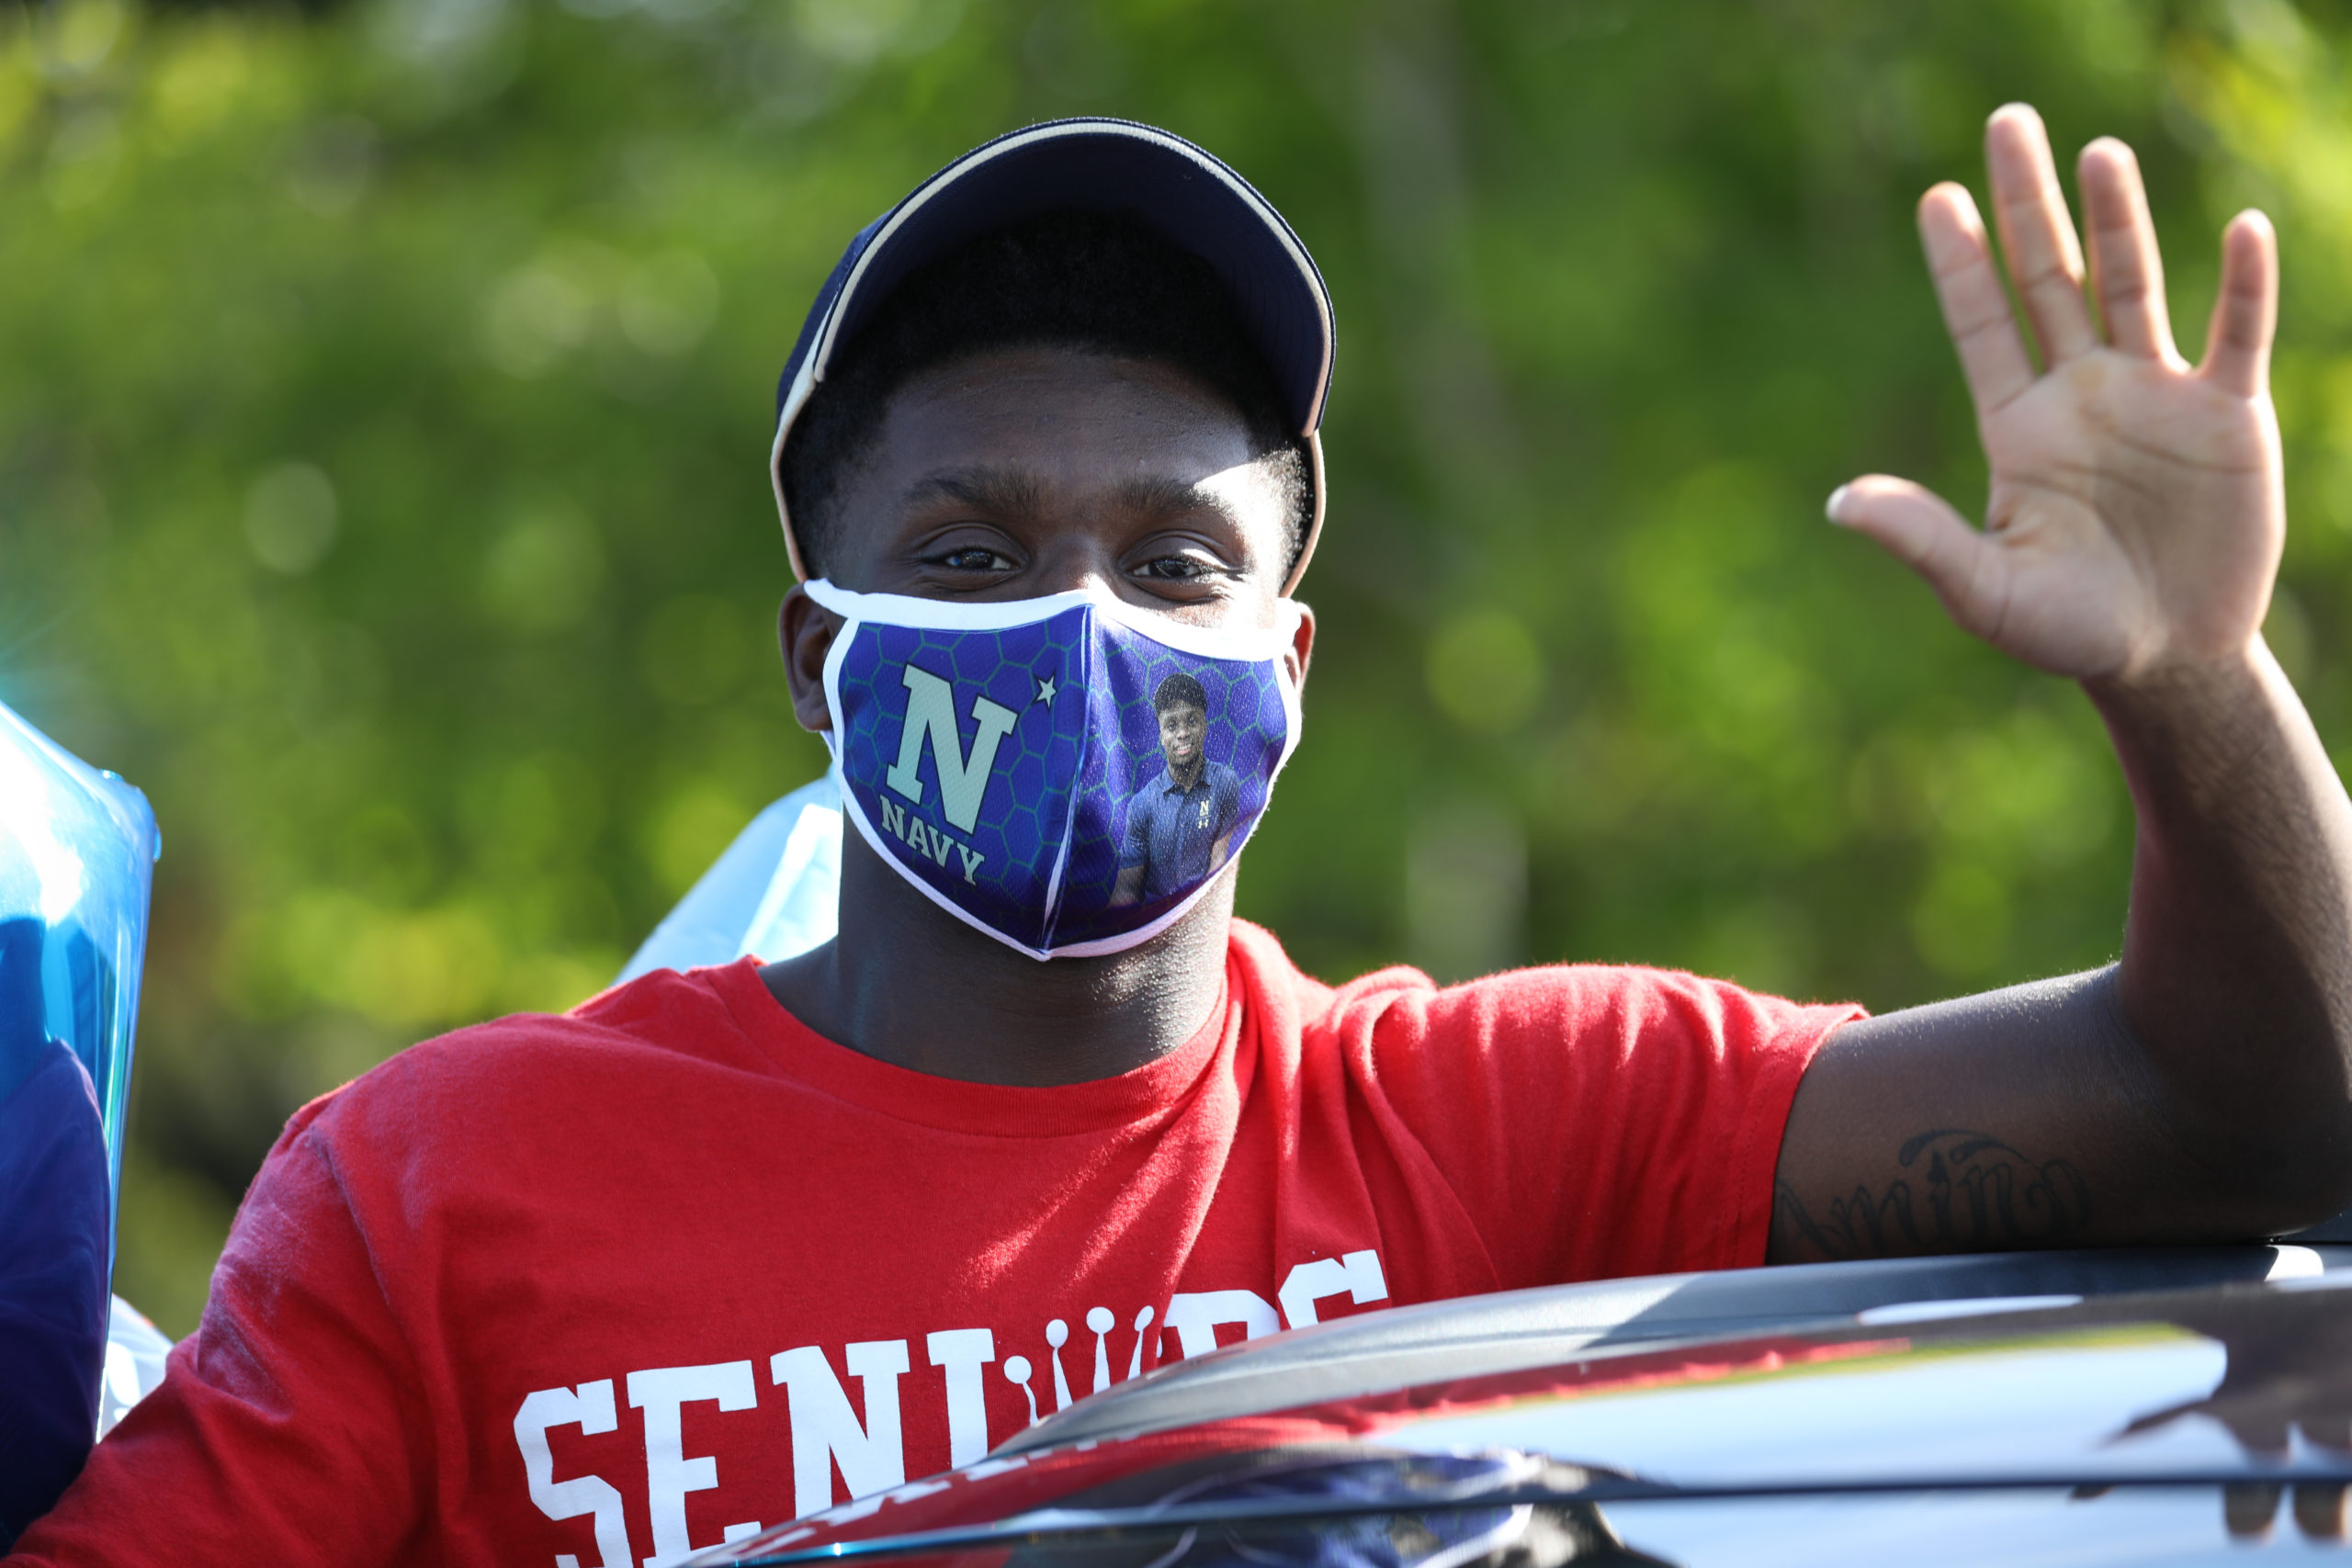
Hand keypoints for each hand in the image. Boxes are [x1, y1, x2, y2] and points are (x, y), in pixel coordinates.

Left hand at [1830, 104, 2282, 684]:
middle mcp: (2082, 392)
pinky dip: (2242, 285)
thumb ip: (1922, 540)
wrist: (2166, 658)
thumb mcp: (1985, 590)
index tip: (1935, 197)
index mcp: (2019, 426)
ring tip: (2096, 152)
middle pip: (2050, 277)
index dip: (1960, 263)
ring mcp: (2155, 394)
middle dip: (2028, 205)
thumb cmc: (2065, 629)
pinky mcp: (2227, 415)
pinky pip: (2236, 334)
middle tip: (2007, 123)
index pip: (1983, 324)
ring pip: (2133, 285)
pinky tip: (2240, 231)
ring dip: (2118, 220)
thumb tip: (1839, 504)